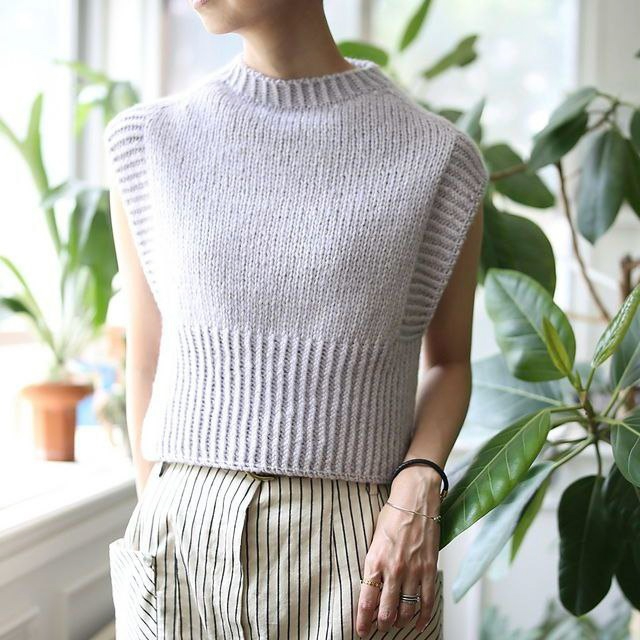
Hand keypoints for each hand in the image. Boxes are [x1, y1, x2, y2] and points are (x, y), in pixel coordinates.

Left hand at [356, 466, 441, 637]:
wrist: (415, 499)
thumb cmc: (392, 515)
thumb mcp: (374, 539)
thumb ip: (373, 563)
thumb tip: (371, 586)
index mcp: (375, 560)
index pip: (366, 601)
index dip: (363, 621)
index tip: (362, 631)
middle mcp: (393, 569)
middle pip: (387, 612)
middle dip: (383, 624)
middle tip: (381, 626)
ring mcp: (413, 571)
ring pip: (407, 610)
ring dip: (401, 621)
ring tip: (397, 622)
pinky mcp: (429, 568)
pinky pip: (427, 601)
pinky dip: (424, 616)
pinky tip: (419, 622)